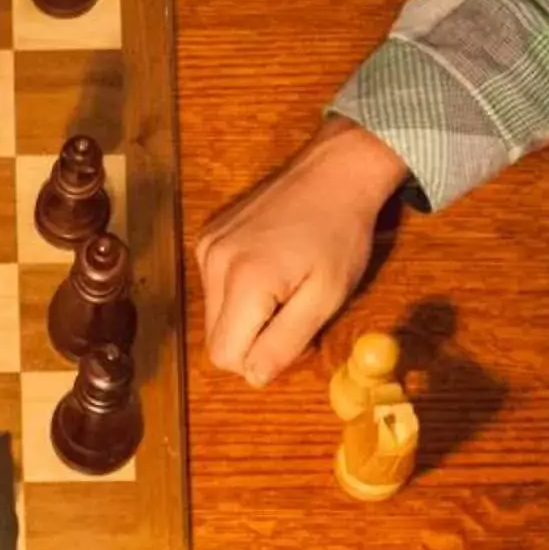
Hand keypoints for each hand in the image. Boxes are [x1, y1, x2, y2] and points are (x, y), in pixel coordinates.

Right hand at [195, 118, 411, 383]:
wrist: (334, 172)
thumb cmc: (341, 234)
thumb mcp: (327, 296)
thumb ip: (286, 341)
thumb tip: (254, 378)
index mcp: (244, 281)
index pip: (226, 356)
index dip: (260, 362)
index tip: (297, 338)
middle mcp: (214, 263)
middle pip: (216, 339)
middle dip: (253, 341)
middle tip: (295, 315)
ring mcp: (207, 247)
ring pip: (214, 315)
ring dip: (247, 317)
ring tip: (286, 289)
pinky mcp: (208, 236)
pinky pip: (214, 287)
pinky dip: (239, 292)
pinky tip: (271, 268)